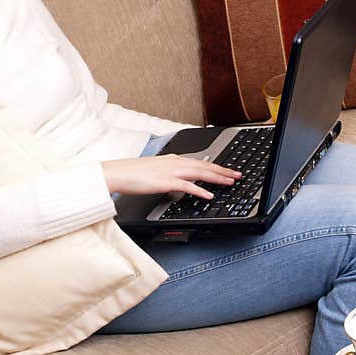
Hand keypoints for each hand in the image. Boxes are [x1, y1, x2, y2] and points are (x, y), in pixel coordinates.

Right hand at [102, 155, 241, 199]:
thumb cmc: (132, 173)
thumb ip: (168, 173)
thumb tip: (177, 179)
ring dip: (217, 178)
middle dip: (223, 171)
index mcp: (172, 159)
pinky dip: (200, 190)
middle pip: (204, 166)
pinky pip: (187, 186)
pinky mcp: (165, 181)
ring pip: (200, 173)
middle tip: (237, 175)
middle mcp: (174, 162)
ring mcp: (170, 171)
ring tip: (230, 182)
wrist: (118, 173)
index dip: (216, 166)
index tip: (227, 170)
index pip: (199, 162)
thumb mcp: (154, 170)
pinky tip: (209, 195)